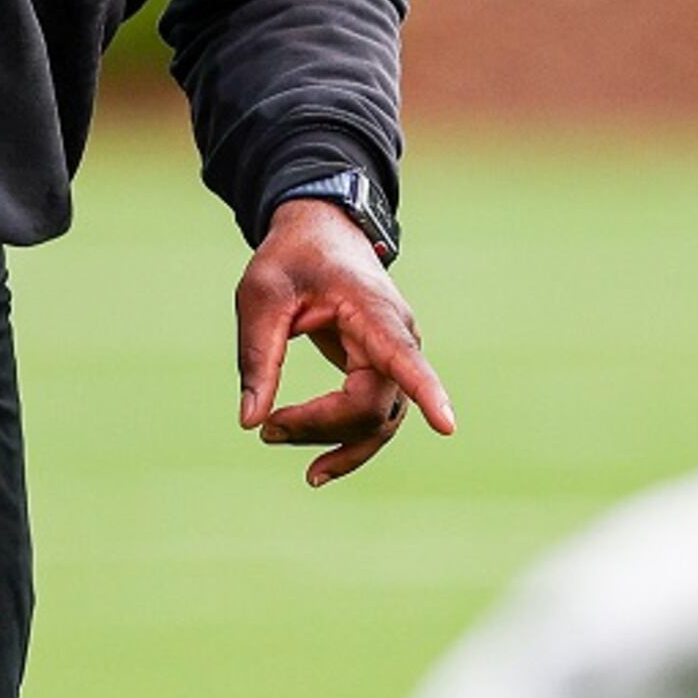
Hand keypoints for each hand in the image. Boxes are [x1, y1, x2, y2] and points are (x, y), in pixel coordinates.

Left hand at [235, 198, 453, 485]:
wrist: (322, 231)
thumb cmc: (292, 259)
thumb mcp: (262, 295)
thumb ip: (258, 356)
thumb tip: (251, 422)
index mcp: (371, 309)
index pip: (403, 356)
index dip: (427, 392)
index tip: (447, 425)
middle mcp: (396, 336)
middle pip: (371, 405)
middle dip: (320, 426)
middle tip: (266, 428)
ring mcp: (396, 356)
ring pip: (378, 422)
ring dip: (335, 444)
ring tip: (276, 441)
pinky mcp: (385, 370)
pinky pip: (376, 419)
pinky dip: (349, 444)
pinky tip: (320, 467)